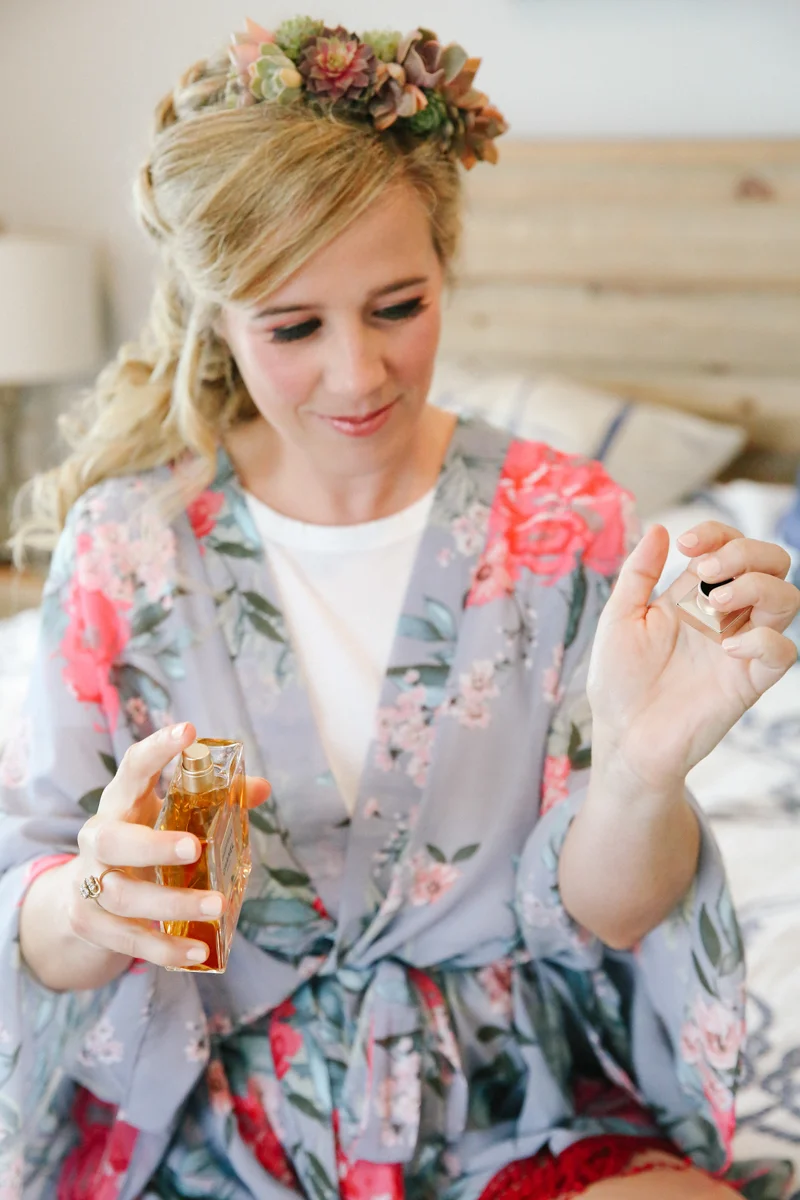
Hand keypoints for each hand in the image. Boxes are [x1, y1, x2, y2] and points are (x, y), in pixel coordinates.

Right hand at [65, 722, 268, 969]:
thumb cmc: (139, 842)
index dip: (157, 748)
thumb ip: (213, 802)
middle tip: (195, 848)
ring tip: (216, 905)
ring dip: (171, 903)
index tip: (187, 730)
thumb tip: (262, 788)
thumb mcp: (168, 817)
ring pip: (122, 896)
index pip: (132, 768)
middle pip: (112, 841)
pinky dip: (163, 950)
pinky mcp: (90, 923)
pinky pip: (126, 940)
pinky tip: (198, 953)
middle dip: (152, 845)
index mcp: (121, 803)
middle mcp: (97, 840)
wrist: (81, 895)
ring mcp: (88, 884)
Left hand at [587, 521, 799, 790]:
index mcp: (693, 596)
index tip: (686, 544)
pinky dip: (763, 640)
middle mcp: (724, 616)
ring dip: (757, 586)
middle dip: (745, 552)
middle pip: (771, 564)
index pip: (729, 546)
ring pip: (786, 599)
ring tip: (715, 602)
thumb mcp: (618, 618)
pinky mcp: (748, 683)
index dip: (717, 533)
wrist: (622, 738)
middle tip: (704, 571)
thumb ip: (638, 574)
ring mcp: (739, 647)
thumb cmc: (618, 682)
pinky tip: (726, 647)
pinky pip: (783, 653)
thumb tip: (660, 529)